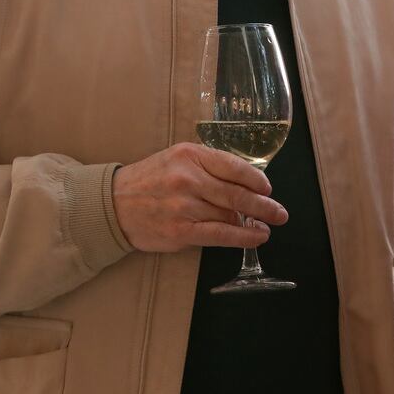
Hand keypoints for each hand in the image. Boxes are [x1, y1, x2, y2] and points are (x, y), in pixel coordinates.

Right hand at [112, 142, 287, 252]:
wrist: (112, 204)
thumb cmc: (149, 180)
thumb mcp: (177, 158)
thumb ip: (208, 166)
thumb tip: (245, 184)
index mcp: (190, 155)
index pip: (234, 166)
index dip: (257, 180)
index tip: (268, 188)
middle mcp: (188, 178)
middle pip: (237, 193)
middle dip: (264, 205)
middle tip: (280, 212)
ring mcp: (184, 206)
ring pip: (230, 215)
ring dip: (255, 222)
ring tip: (268, 226)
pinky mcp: (181, 231)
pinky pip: (220, 235)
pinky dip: (242, 238)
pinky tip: (255, 237)